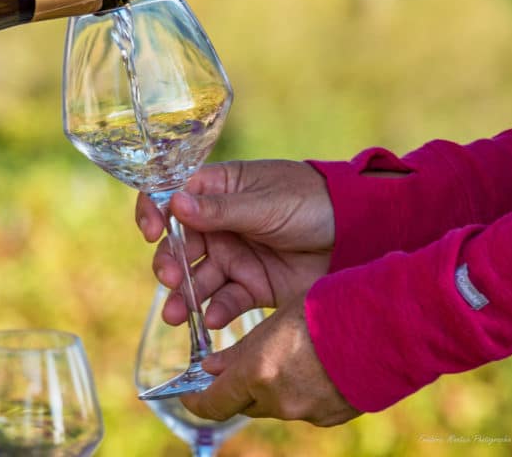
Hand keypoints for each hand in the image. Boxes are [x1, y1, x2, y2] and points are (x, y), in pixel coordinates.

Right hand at [135, 160, 333, 327]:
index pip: (171, 198)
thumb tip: (174, 202)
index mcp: (217, 191)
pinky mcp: (252, 287)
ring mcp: (234, 257)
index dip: (154, 213)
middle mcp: (218, 225)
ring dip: (183, 296)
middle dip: (169, 263)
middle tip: (169, 278)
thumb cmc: (310, 201)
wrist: (360, 233)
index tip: (152, 231)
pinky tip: (213, 319)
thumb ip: (219, 210)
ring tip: (177, 314)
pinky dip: (215, 311)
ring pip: (197, 278)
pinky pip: (225, 301)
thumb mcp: (264, 203)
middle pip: (179, 245)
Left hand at [180, 293, 360, 426]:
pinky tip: (314, 366)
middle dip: (239, 387)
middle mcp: (279, 400)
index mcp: (257, 373)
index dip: (197, 401)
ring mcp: (308, 412)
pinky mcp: (333, 416)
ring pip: (277, 405)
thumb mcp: (274, 322)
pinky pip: (305, 408)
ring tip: (288, 356)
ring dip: (272, 387)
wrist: (387, 325)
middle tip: (239, 367)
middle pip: (245, 404)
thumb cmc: (326, 310)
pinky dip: (301, 391)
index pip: (213, 404)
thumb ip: (240, 351)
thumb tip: (211, 368)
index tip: (189, 394)